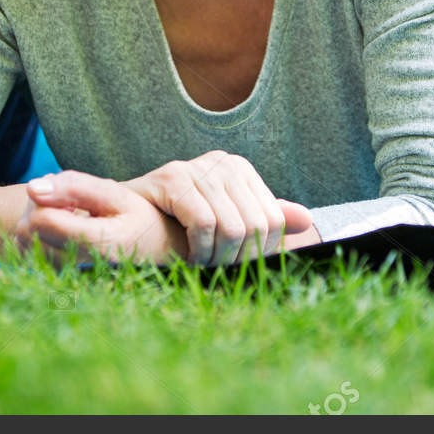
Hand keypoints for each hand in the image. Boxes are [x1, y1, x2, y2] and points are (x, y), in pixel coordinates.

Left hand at [17, 171, 187, 265]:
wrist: (156, 253)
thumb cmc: (138, 219)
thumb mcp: (116, 195)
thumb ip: (75, 186)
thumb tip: (32, 187)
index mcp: (98, 245)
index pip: (40, 219)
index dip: (46, 197)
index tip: (69, 196)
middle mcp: (78, 268)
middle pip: (27, 230)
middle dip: (38, 207)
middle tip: (68, 203)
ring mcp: (66, 278)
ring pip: (23, 242)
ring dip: (37, 222)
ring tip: (68, 217)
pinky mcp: (58, 281)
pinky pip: (28, 254)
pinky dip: (38, 237)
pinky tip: (63, 232)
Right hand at [123, 150, 314, 265]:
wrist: (126, 220)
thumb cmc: (178, 225)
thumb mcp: (226, 222)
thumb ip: (264, 220)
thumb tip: (308, 220)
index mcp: (241, 169)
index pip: (274, 220)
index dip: (259, 253)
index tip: (239, 268)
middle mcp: (223, 162)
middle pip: (256, 225)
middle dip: (239, 259)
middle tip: (219, 271)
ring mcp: (197, 166)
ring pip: (231, 227)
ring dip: (217, 258)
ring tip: (202, 265)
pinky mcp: (172, 177)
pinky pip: (204, 223)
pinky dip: (199, 249)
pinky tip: (189, 255)